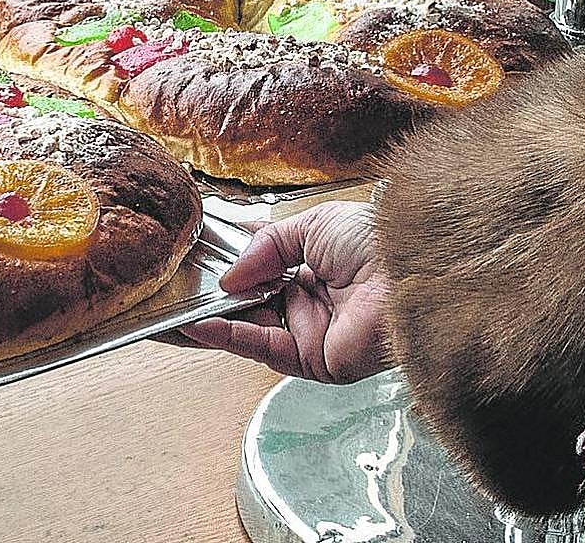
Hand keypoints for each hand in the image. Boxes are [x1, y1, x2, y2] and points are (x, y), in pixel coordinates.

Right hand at [181, 201, 390, 382]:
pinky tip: (200, 324)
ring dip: (210, 320)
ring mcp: (312, 333)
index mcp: (316, 268)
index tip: (195, 262)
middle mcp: (313, 302)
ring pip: (249, 329)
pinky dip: (228, 337)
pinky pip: (262, 348)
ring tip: (173, 311)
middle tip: (173, 291)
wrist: (411, 272)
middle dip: (211, 298)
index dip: (228, 268)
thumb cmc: (378, 241)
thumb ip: (265, 246)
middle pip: (249, 304)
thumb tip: (230, 274)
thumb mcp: (312, 224)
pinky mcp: (314, 361)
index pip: (260, 270)